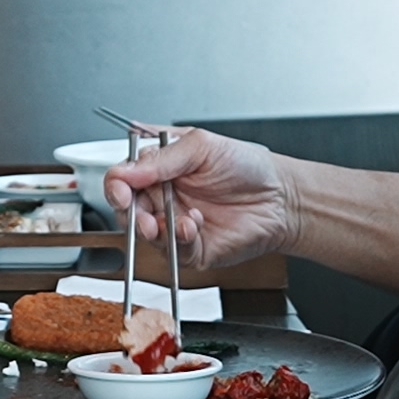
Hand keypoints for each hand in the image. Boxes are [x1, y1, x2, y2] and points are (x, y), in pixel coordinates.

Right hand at [110, 126, 297, 269]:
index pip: (124, 177)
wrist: (281, 195)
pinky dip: (179, 240)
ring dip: (151, 228)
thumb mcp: (202, 146)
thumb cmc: (247, 165)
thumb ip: (162, 158)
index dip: (117, 183)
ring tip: (166, 221)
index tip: (121, 187)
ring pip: (146, 235)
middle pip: (128, 210)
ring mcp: (176, 224)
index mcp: (161, 168)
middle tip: (138, 210)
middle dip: (129, 211)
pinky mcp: (192, 250)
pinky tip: (192, 226)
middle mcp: (164, 198)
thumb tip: (127, 169)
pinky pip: (174, 252)